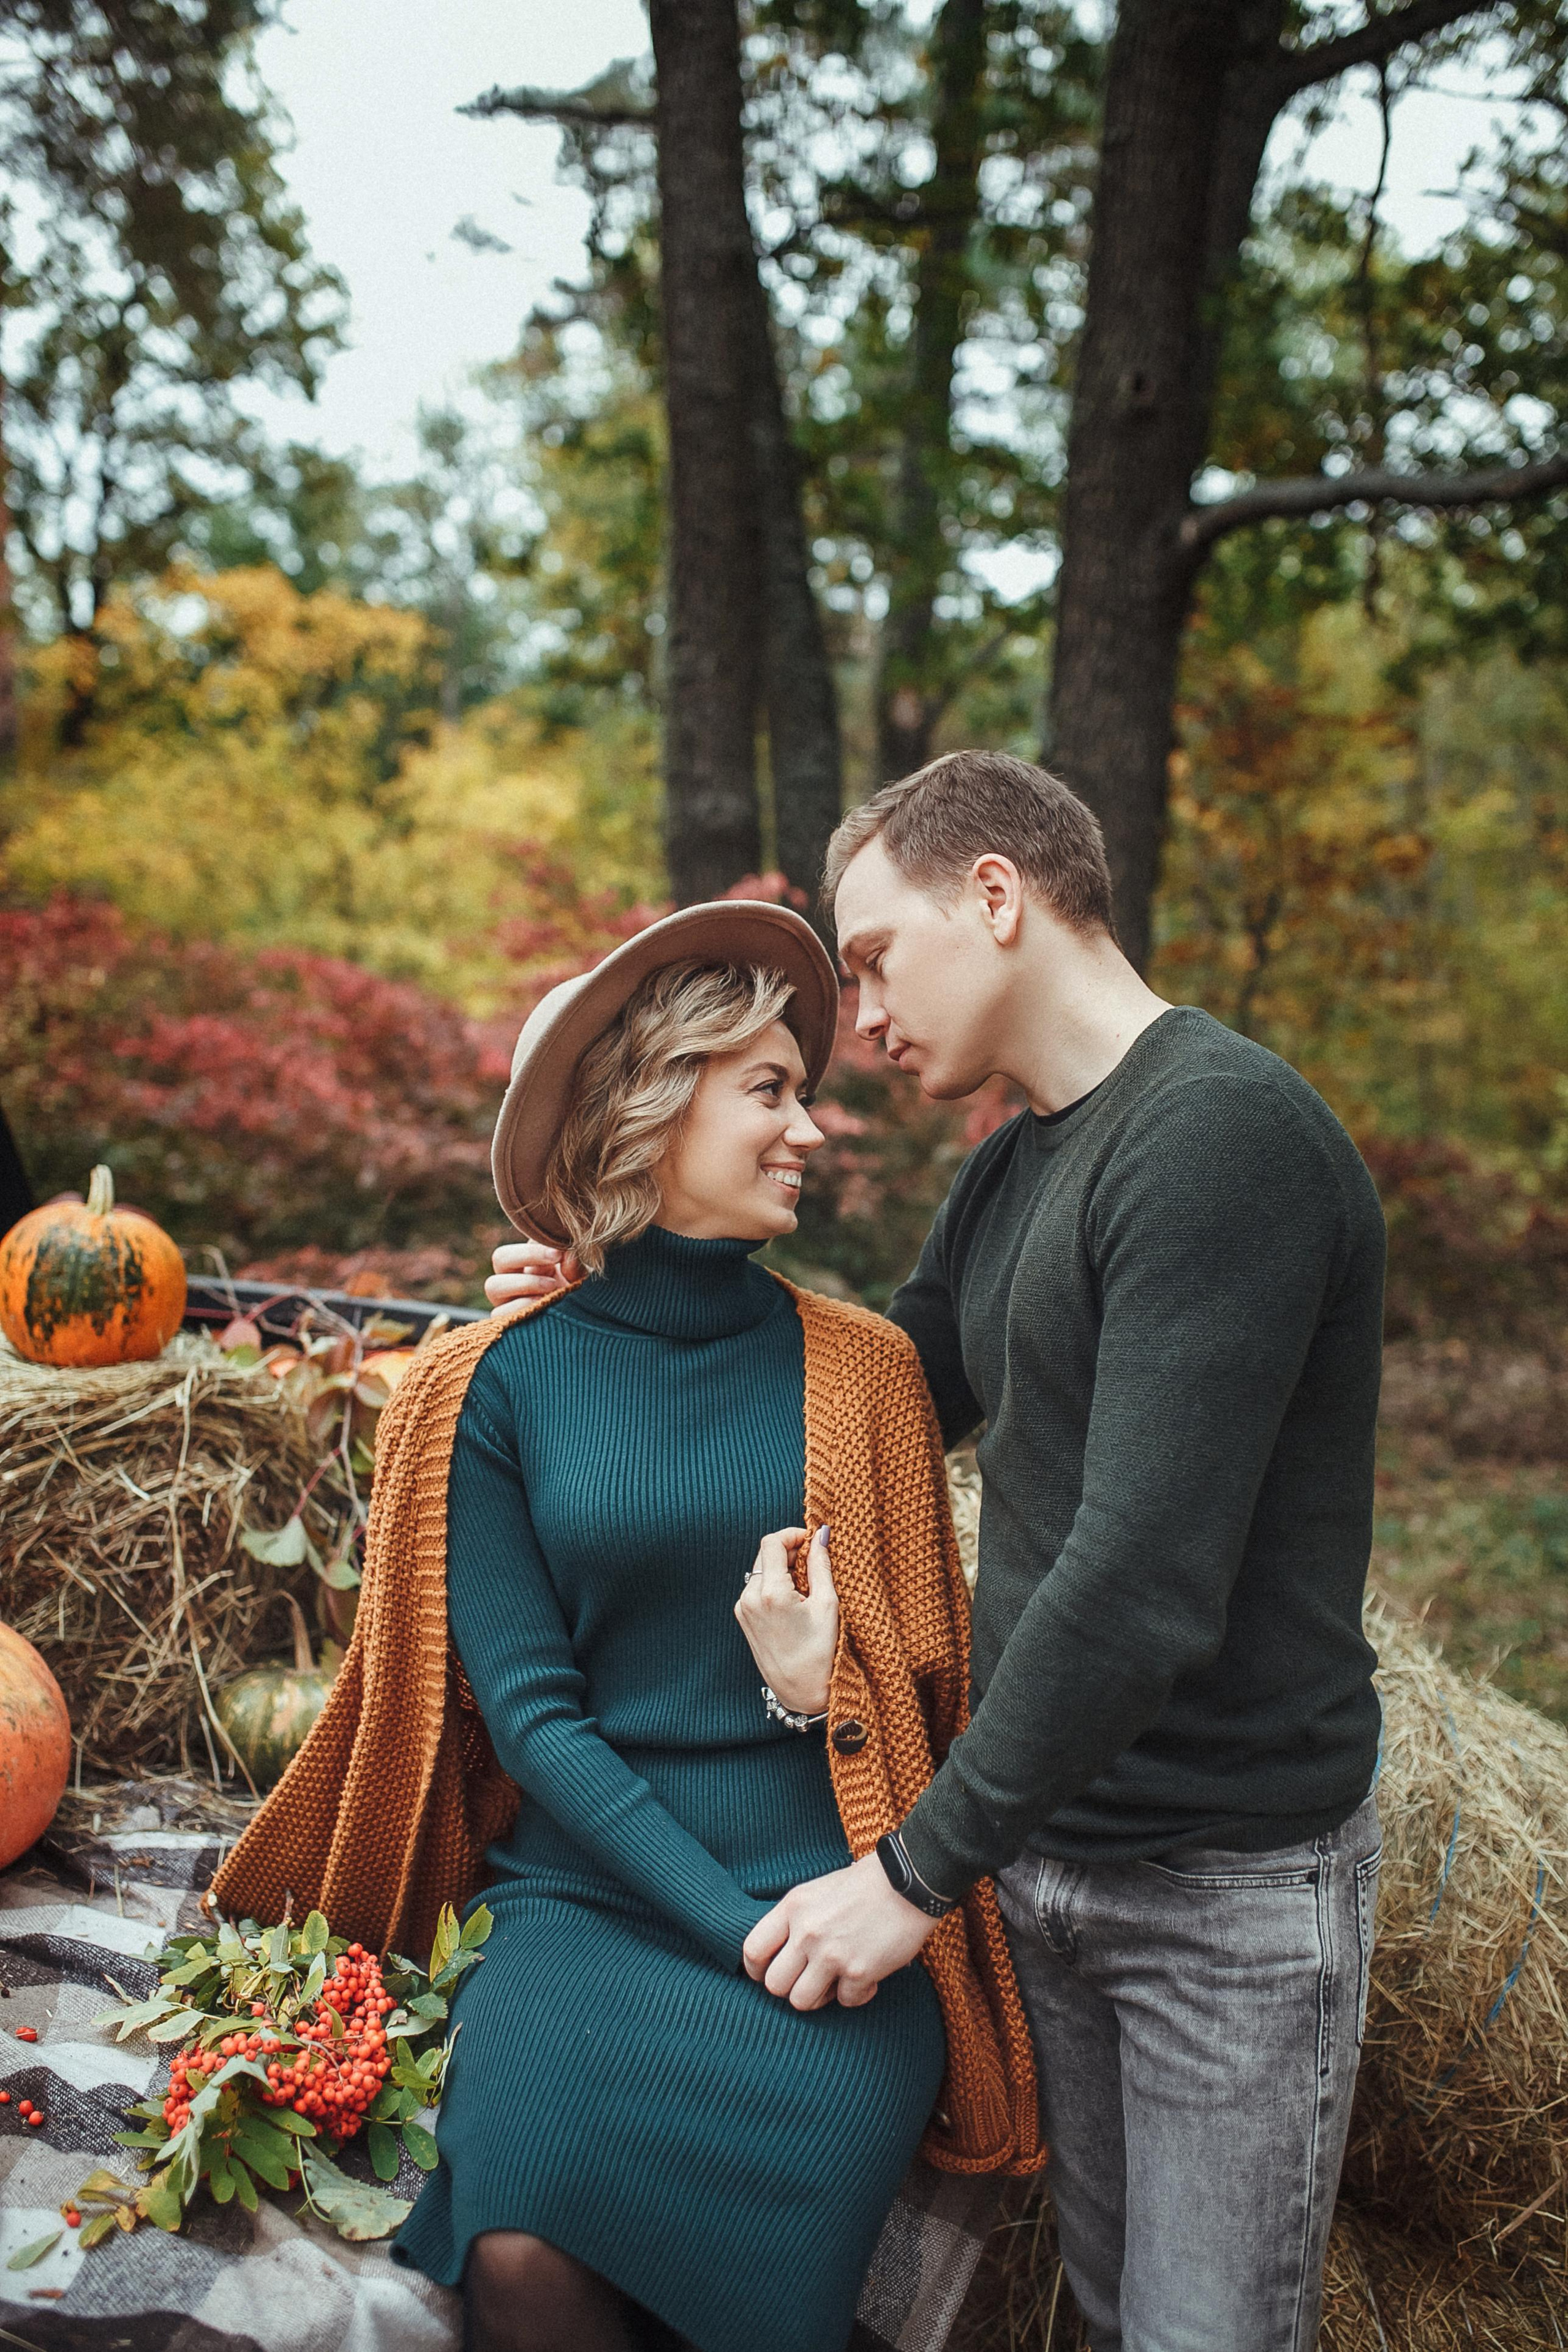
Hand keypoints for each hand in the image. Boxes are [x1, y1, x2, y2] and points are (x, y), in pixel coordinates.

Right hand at [486, 1238, 577, 1315]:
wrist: (581, 1323)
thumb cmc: (577, 1293)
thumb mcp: (579, 1277)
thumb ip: (574, 1264)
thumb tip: (569, 1254)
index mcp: (527, 1261)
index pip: (522, 1241)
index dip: (534, 1248)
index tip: (559, 1252)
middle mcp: (512, 1278)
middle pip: (500, 1257)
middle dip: (527, 1256)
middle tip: (554, 1263)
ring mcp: (505, 1300)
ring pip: (494, 1285)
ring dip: (524, 1283)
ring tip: (551, 1287)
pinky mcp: (505, 1322)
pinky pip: (500, 1313)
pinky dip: (521, 1307)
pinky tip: (543, 1306)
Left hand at [735, 1526, 836, 1715]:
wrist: (802, 1691)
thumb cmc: (821, 1652)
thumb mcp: (827, 1604)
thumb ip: (820, 1564)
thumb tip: (820, 1535)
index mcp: (771, 1593)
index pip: (772, 1542)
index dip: (793, 1535)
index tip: (812, 1541)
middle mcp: (749, 1599)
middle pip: (765, 1554)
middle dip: (789, 1551)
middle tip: (814, 1562)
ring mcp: (743, 1609)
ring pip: (761, 1570)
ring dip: (782, 1568)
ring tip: (807, 1586)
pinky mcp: (743, 1618)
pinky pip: (757, 1588)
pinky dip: (775, 1584)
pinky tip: (794, 1600)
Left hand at [743, 1851, 936, 2009]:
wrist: (909, 1882)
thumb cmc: (864, 1885)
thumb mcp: (817, 1892)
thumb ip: (795, 1920)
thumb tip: (780, 1955)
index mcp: (792, 1907)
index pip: (752, 1950)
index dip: (757, 1971)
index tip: (769, 1975)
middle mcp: (806, 1932)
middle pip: (775, 1985)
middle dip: (791, 1988)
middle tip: (811, 1980)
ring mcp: (831, 1953)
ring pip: (802, 2001)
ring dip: (821, 1996)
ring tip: (837, 1980)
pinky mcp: (859, 1971)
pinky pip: (845, 2001)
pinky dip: (857, 1994)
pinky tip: (868, 1976)